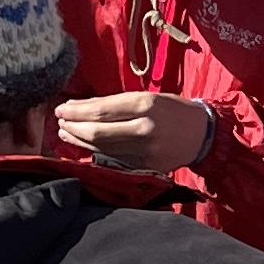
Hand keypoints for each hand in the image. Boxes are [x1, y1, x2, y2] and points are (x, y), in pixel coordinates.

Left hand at [56, 91, 215, 174]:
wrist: (203, 135)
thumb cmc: (173, 110)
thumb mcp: (149, 97)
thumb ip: (117, 103)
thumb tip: (82, 107)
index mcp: (146, 105)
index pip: (102, 110)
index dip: (77, 111)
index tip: (62, 108)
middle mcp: (145, 128)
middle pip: (98, 131)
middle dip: (74, 126)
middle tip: (60, 121)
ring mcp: (145, 151)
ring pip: (102, 148)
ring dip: (79, 140)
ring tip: (66, 133)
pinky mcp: (145, 165)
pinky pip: (113, 159)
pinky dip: (95, 152)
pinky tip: (84, 146)